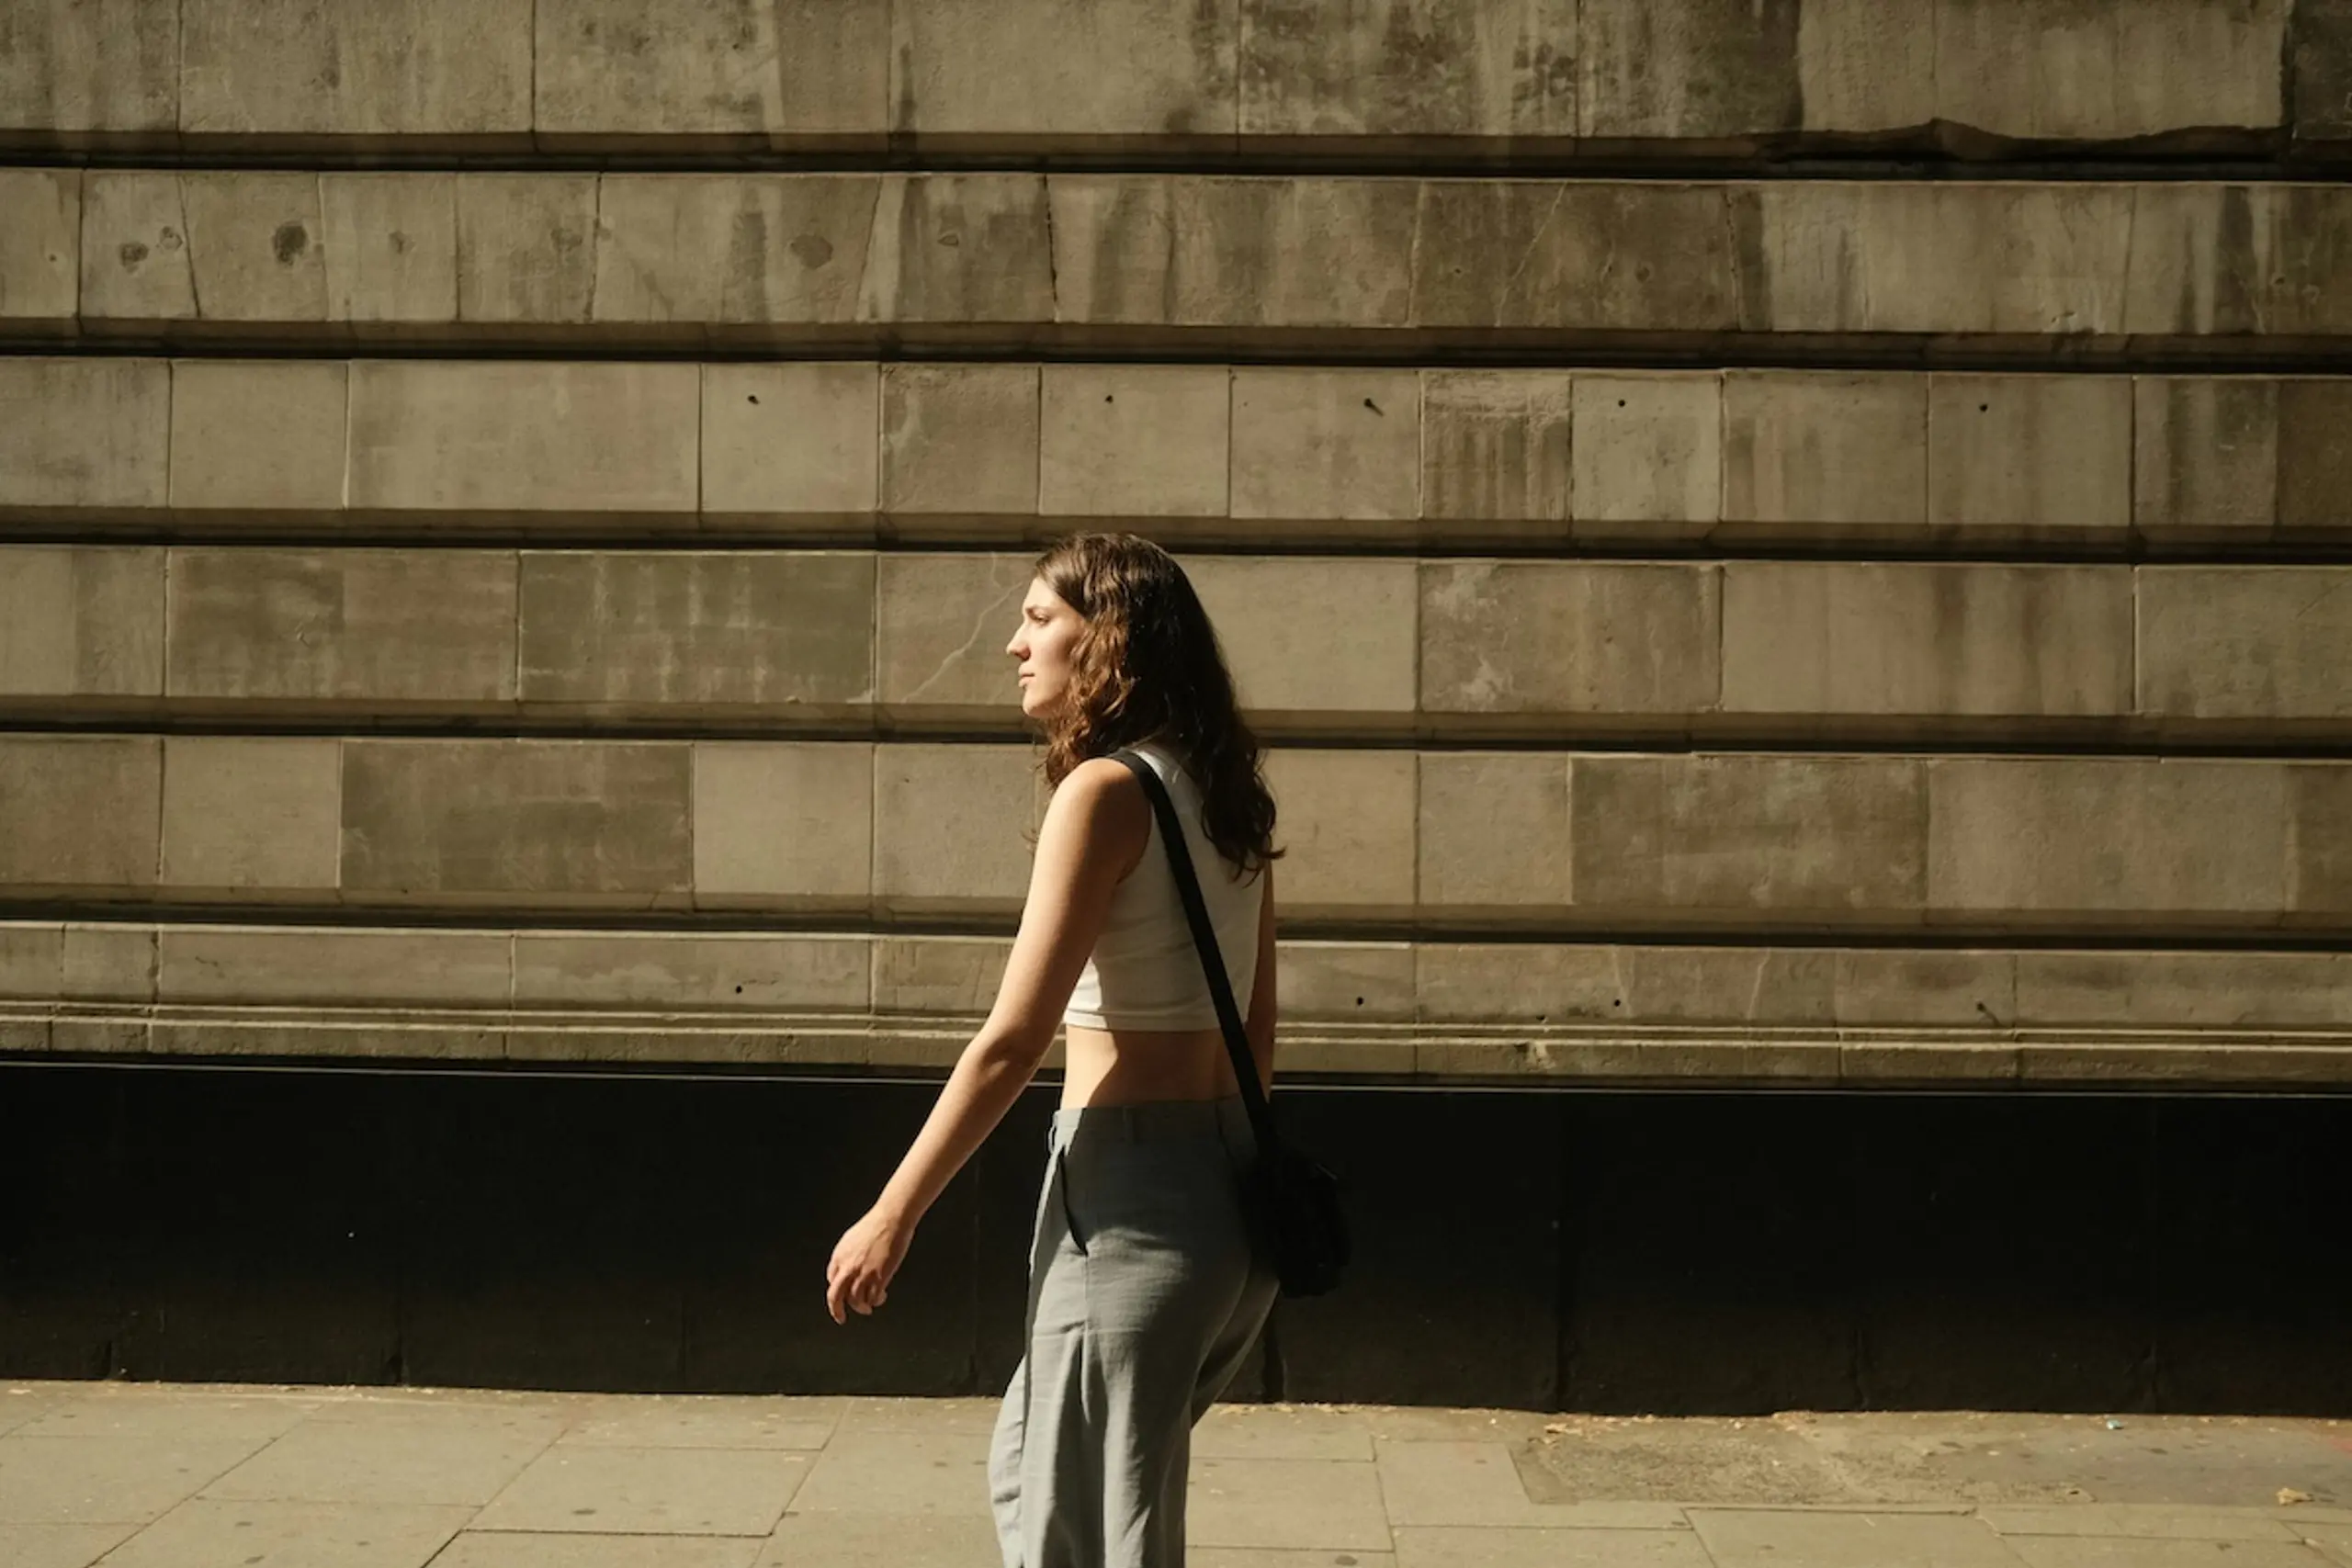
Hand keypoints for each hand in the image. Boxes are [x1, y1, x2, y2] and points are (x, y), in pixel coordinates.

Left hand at [825, 1206, 911, 1324]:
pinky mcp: (878, 1276)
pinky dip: (875, 1301)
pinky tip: (880, 1297)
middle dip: (836, 1311)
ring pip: (856, 1301)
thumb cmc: (876, 1224)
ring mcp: (863, 1273)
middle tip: (841, 1318)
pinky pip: (873, 1297)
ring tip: (868, 1307)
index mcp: (839, 1256)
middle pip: (835, 1296)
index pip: (832, 1280)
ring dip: (862, 1307)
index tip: (843, 1295)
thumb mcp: (852, 1239)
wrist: (891, 1218)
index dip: (838, 1290)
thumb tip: (850, 1266)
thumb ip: (848, 1255)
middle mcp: (847, 1267)